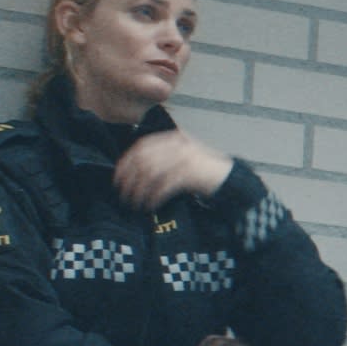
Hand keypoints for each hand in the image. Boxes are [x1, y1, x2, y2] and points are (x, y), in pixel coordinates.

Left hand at [116, 129, 234, 207]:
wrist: (229, 180)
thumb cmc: (202, 173)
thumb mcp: (181, 158)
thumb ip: (161, 158)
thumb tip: (130, 170)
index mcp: (173, 139)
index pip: (142, 146)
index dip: (126, 162)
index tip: (117, 178)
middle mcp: (178, 145)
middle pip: (143, 160)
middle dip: (129, 180)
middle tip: (123, 195)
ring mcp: (185, 158)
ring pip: (151, 174)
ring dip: (139, 192)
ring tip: (135, 204)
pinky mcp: (191, 174)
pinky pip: (164, 186)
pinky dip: (154, 198)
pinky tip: (150, 206)